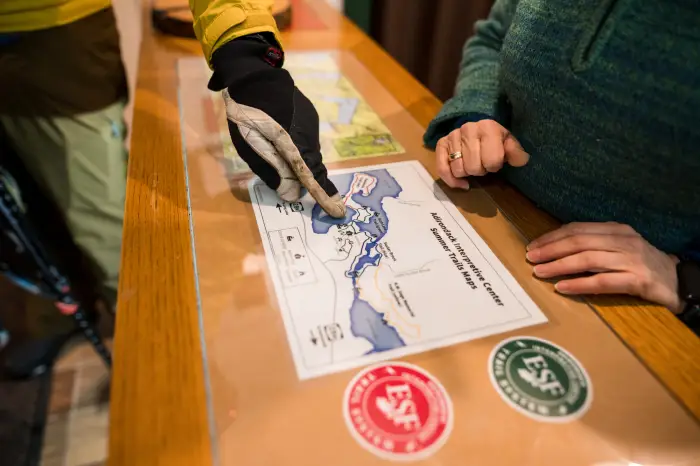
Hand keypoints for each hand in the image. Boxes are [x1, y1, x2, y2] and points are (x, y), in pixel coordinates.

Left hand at [208, 35, 345, 217]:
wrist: (255, 74)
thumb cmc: (246, 112)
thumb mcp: (250, 144)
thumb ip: (271, 170)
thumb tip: (291, 195)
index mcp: (291, 143)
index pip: (310, 175)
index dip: (323, 195)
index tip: (338, 212)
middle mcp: (307, 135)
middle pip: (314, 167)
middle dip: (319, 186)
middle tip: (331, 206)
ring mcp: (311, 125)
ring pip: (311, 155)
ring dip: (307, 167)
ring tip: (297, 172)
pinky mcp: (310, 118)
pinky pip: (308, 143)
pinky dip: (303, 152)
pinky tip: (290, 147)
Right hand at [435, 119, 528, 189]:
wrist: (479, 130)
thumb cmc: (496, 141)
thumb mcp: (509, 144)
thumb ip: (516, 152)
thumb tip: (521, 161)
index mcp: (488, 127)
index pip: (492, 160)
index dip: (495, 166)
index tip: (496, 161)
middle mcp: (468, 128)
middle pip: (473, 167)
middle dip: (480, 170)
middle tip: (483, 164)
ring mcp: (453, 135)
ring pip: (458, 170)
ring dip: (467, 173)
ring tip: (472, 165)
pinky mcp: (441, 143)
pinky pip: (442, 169)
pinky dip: (451, 180)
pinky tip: (461, 183)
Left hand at [526, 222, 680, 311]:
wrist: (679, 282)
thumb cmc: (641, 266)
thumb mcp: (619, 248)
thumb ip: (594, 245)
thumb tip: (557, 249)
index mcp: (616, 230)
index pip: (577, 229)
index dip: (552, 237)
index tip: (533, 246)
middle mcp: (623, 240)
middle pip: (579, 241)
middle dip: (551, 249)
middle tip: (531, 258)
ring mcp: (631, 259)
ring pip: (587, 259)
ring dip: (559, 266)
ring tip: (540, 272)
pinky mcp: (638, 280)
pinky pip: (603, 281)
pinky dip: (580, 284)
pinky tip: (562, 288)